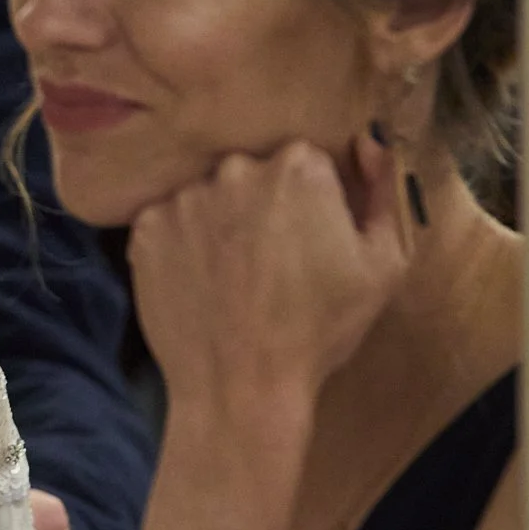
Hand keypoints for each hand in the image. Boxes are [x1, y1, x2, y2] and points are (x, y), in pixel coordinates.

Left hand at [128, 135, 410, 429]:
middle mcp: (235, 168)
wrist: (242, 388)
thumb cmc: (320, 329)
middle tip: (270, 264)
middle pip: (254, 174)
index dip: (312, 203)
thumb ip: (381, 192)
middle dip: (263, 207)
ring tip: (232, 279)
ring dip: (219, 225)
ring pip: (208, 198)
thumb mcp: (382, 265)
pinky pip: (168, 222)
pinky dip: (181, 245)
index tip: (311, 242)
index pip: (306, 163)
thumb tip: (368, 141)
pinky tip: (199, 282)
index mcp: (299, 166)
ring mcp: (185, 197)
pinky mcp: (145, 228)